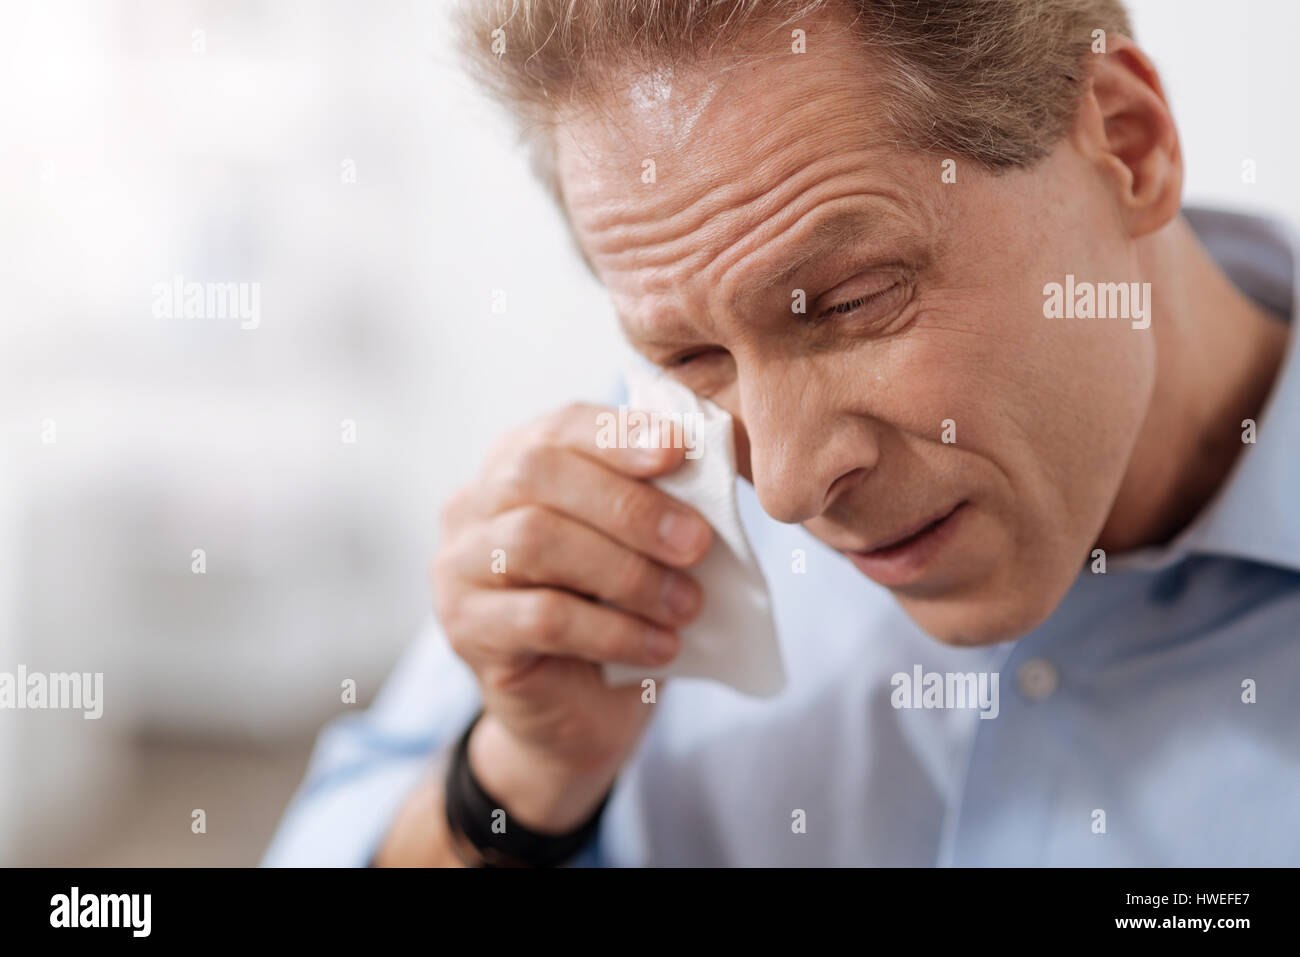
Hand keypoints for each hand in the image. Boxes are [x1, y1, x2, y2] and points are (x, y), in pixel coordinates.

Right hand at [432, 402, 712, 830]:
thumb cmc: (614, 609)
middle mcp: (473, 506)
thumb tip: (707, 465)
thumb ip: (655, 502)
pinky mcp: (466, 630)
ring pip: (535, 541)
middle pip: (538, 474)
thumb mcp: (639, 546)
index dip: (618, 434)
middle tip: (697, 543)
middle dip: (627, 505)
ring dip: (626, 572)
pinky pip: (542, 617)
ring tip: (687, 604)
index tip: (681, 451)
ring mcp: (458, 567)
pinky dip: (613, 630)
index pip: (560, 427)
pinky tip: (661, 647)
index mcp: (515, 464)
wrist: (578, 711)